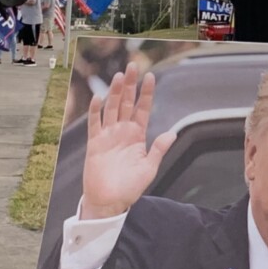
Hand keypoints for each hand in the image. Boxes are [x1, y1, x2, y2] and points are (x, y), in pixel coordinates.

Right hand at [79, 62, 175, 219]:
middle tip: (132, 66)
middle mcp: (123, 131)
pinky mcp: (95, 143)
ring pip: (112, 108)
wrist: (109, 202)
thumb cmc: (130, 187)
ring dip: (114, 92)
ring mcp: (108, 135)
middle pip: (126, 102)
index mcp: (137, 135)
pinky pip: (95, 124)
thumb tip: (172, 133)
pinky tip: (99, 98)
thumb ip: (159, 149)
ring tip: (119, 76)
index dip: (146, 92)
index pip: (142, 108)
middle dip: (130, 85)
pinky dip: (96, 111)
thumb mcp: (149, 168)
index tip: (150, 76)